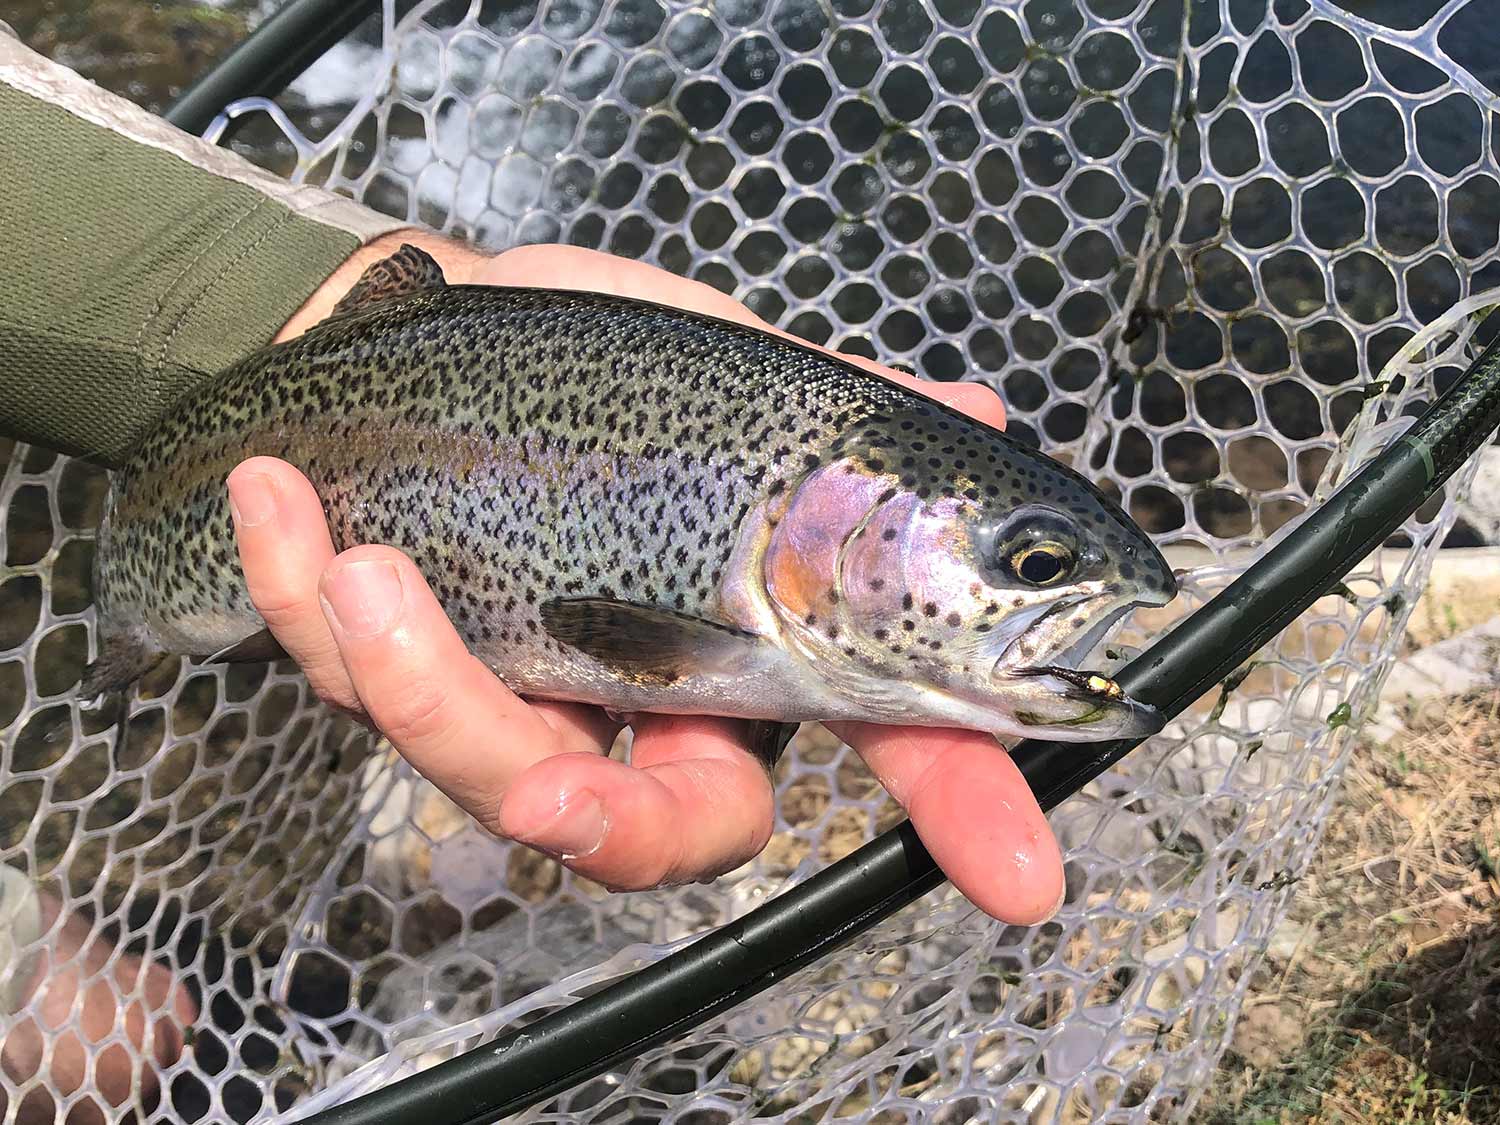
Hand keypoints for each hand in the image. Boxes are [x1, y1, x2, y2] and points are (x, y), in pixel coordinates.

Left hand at [237, 232, 1063, 923]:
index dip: (950, 818)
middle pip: (637, 831)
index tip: (1022, 879)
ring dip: (403, 679)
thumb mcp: (729, 380)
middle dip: (573, 806)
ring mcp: (507, 690)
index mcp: (735, 651)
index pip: (869, 748)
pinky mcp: (385, 656)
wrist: (427, 316)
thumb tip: (973, 416)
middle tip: (530, 759)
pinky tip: (280, 496)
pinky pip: (337, 673)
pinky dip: (293, 592)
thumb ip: (836, 424)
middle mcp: (630, 701)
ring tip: (354, 554)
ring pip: (471, 770)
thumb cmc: (599, 363)